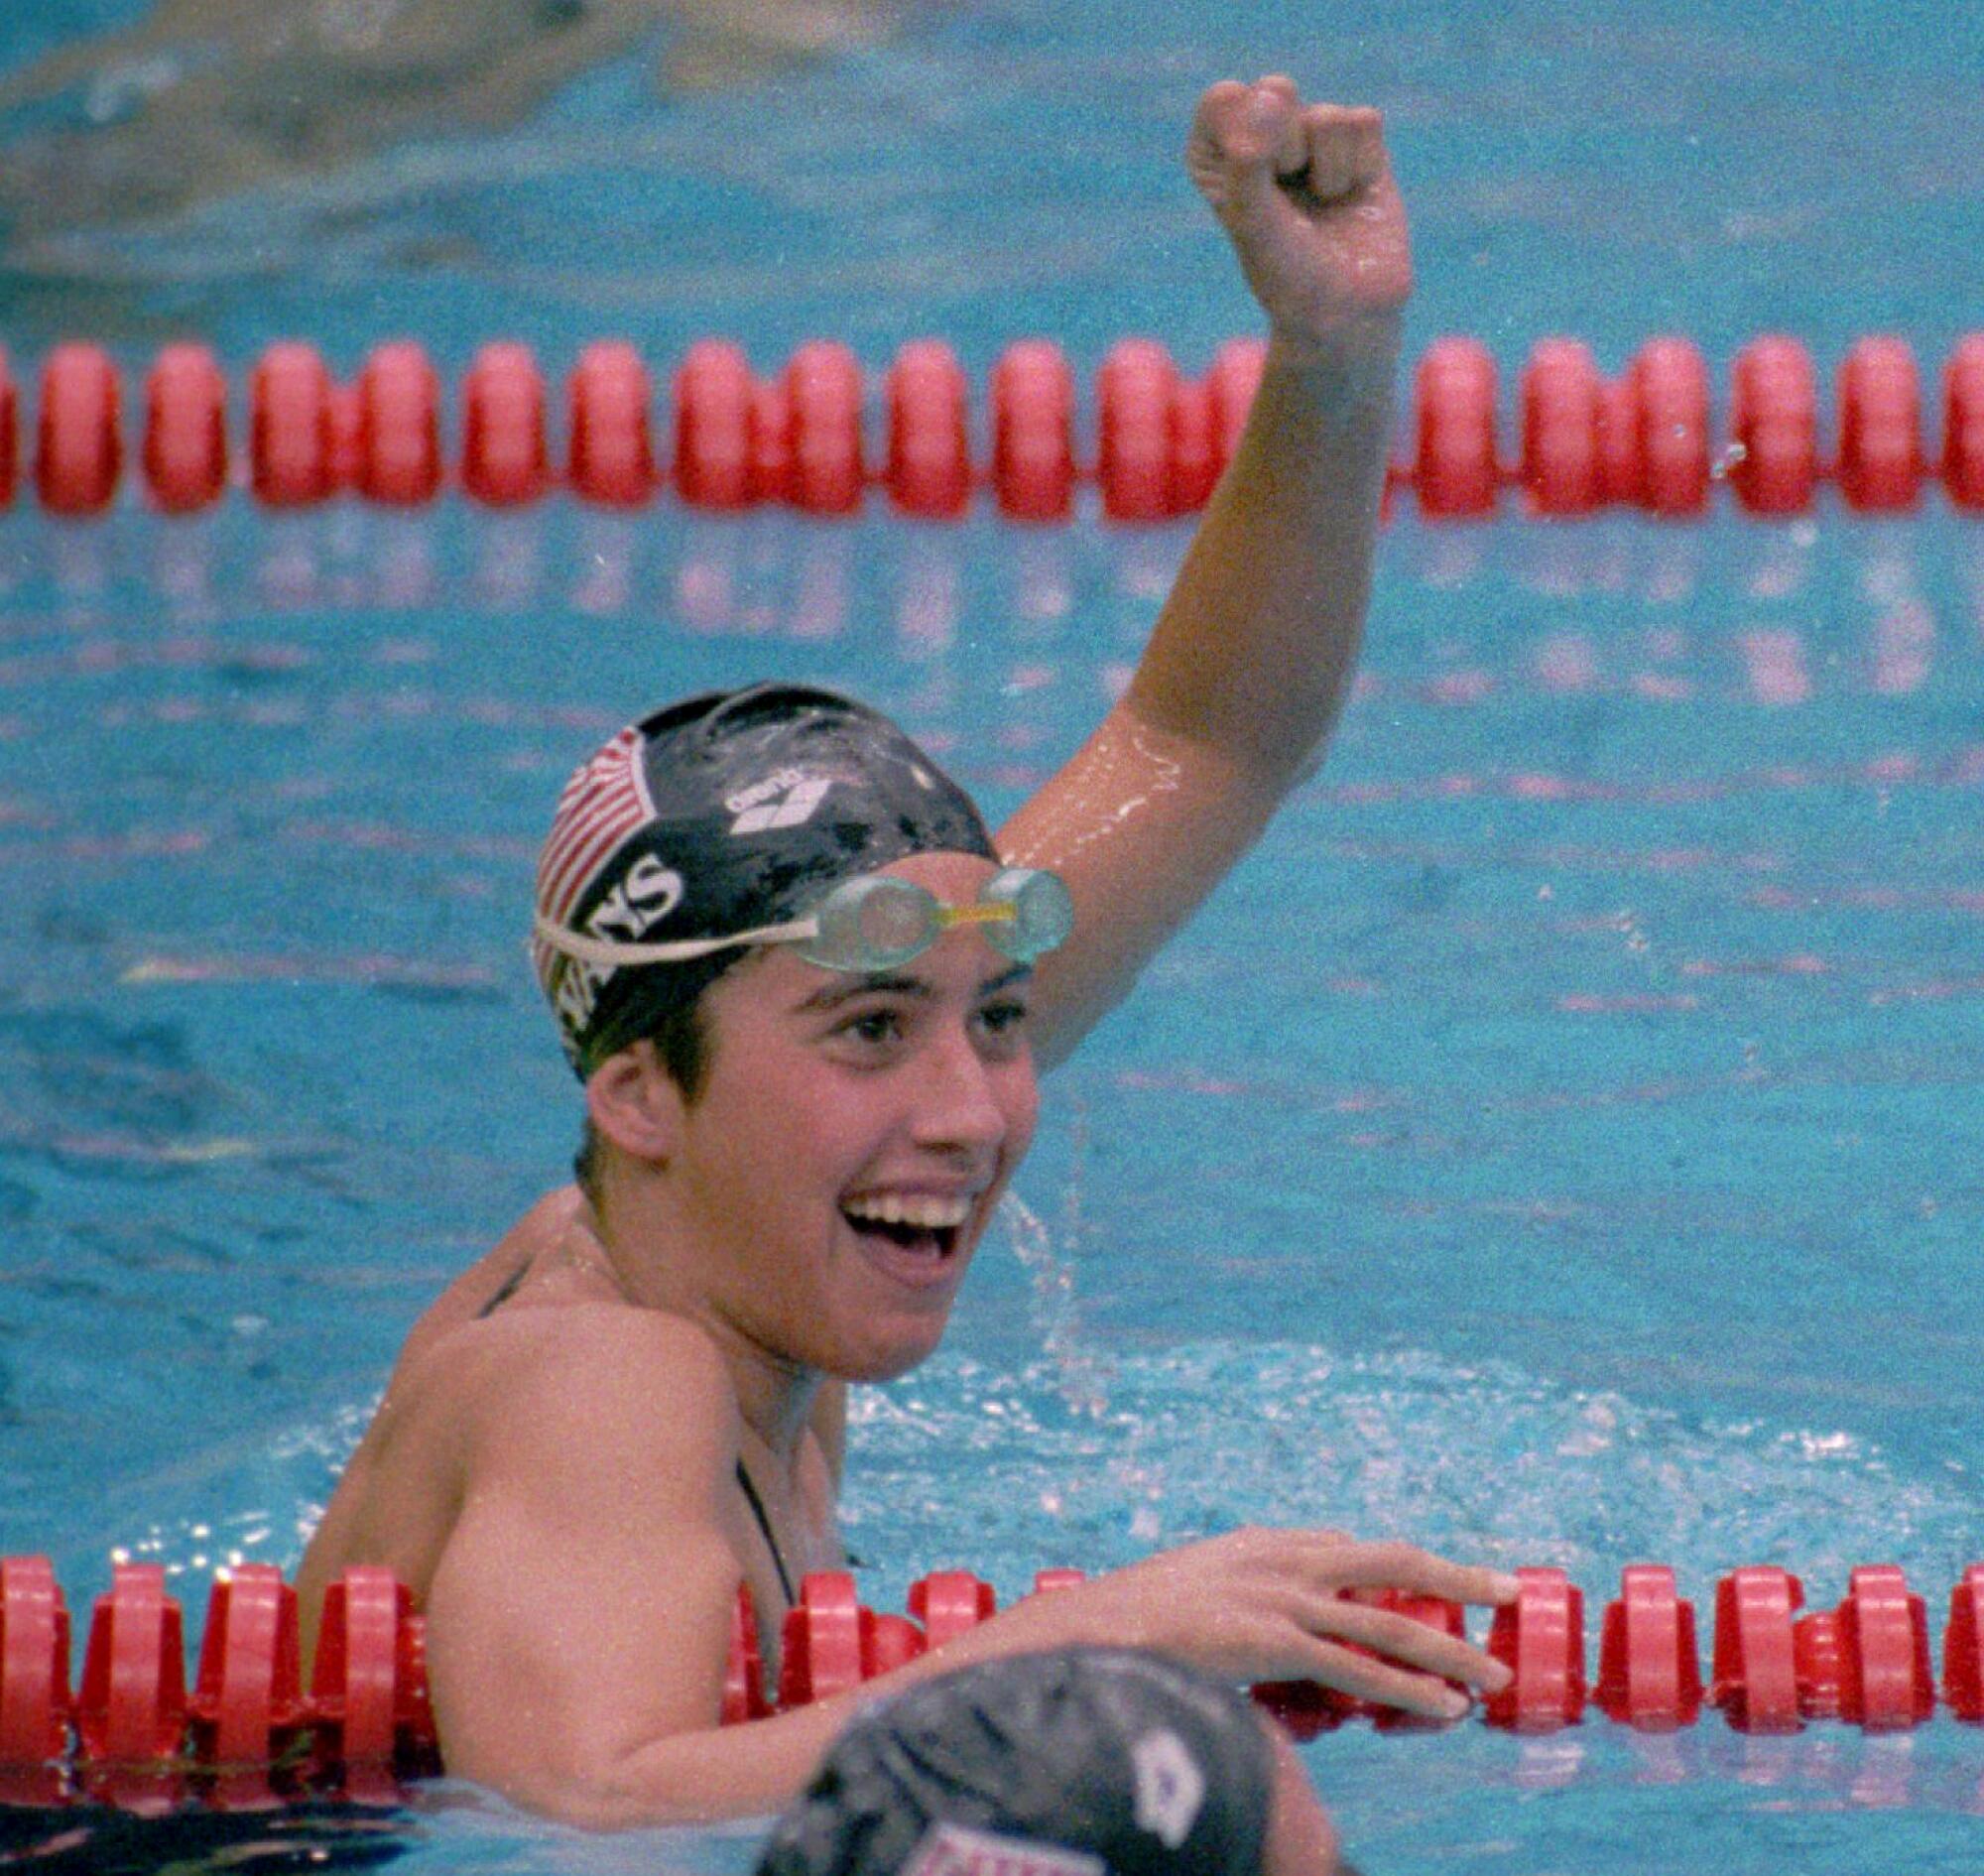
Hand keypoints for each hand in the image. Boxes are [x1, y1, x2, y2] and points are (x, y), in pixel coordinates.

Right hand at [1066, 1527, 1515, 1720]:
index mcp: (1265, 1541)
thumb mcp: (1196, 1585)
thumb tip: (1261, 1631)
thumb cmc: (1133, 1617)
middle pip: (1390, 1561)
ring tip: (1492, 1675)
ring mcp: (1282, 1597)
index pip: (1349, 1547)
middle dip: (1454, 1574)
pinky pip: (1358, 1669)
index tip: (1438, 1578)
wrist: (1094, 1624)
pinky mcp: (1275, 1641)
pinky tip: (1444, 1707)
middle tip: (1504, 1588)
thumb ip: (1239, 1595)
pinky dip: (1408, 1689)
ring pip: (1388, 1622)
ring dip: (1448, 1650)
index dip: (1401, 1567)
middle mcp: (1284, 1558)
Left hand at [1186, 76, 1411, 358]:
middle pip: (1275, 92)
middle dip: (1289, 150)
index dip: (1247, 143)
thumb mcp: (1254, 224)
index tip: (1256, 191)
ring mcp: (1312, 136)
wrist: (1348, 311)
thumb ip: (1248, 159)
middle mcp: (1262, 137)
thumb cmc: (1288, 275)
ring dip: (1329, 173)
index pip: (1222, 101)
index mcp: (1217, 154)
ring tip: (1325, 206)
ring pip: (1326, 115)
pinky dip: (1361, 168)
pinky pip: (1364, 121)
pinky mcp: (1359, 141)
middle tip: (1290, 199)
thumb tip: (1272, 90)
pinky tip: (1353, 196)